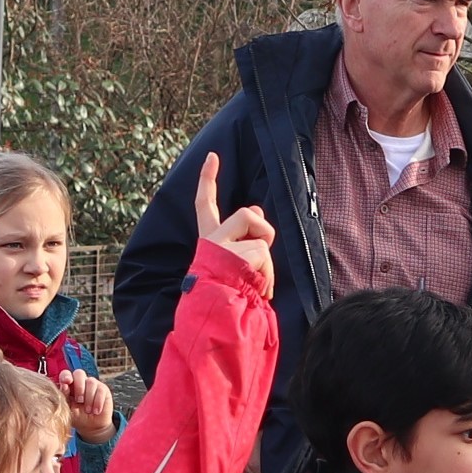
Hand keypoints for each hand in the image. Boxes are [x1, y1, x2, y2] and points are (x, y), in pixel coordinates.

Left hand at [59, 368, 116, 444]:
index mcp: (69, 385)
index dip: (66, 376)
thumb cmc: (78, 416)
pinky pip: (100, 391)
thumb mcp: (69, 408)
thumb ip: (65, 396)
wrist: (92, 426)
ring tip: (88, 411)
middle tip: (79, 401)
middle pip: (79, 373)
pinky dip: (97, 402)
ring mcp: (93, 384)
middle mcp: (81, 382)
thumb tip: (64, 386)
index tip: (66, 382)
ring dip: (89, 398)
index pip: (66, 374)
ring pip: (91, 382)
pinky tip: (96, 411)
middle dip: (79, 387)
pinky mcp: (103, 389)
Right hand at [192, 151, 276, 297]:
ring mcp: (224, 245)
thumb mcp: (234, 262)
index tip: (212, 156)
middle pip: (246, 215)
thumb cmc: (226, 294)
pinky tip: (258, 289)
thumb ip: (244, 235)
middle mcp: (212, 239)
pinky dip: (267, 273)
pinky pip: (264, 253)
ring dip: (266, 259)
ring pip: (260, 236)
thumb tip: (258, 209)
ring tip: (258, 282)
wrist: (217, 315)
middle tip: (258, 256)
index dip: (207, 179)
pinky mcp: (238, 254)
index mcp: (208, 241)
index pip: (204, 204)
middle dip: (261, 228)